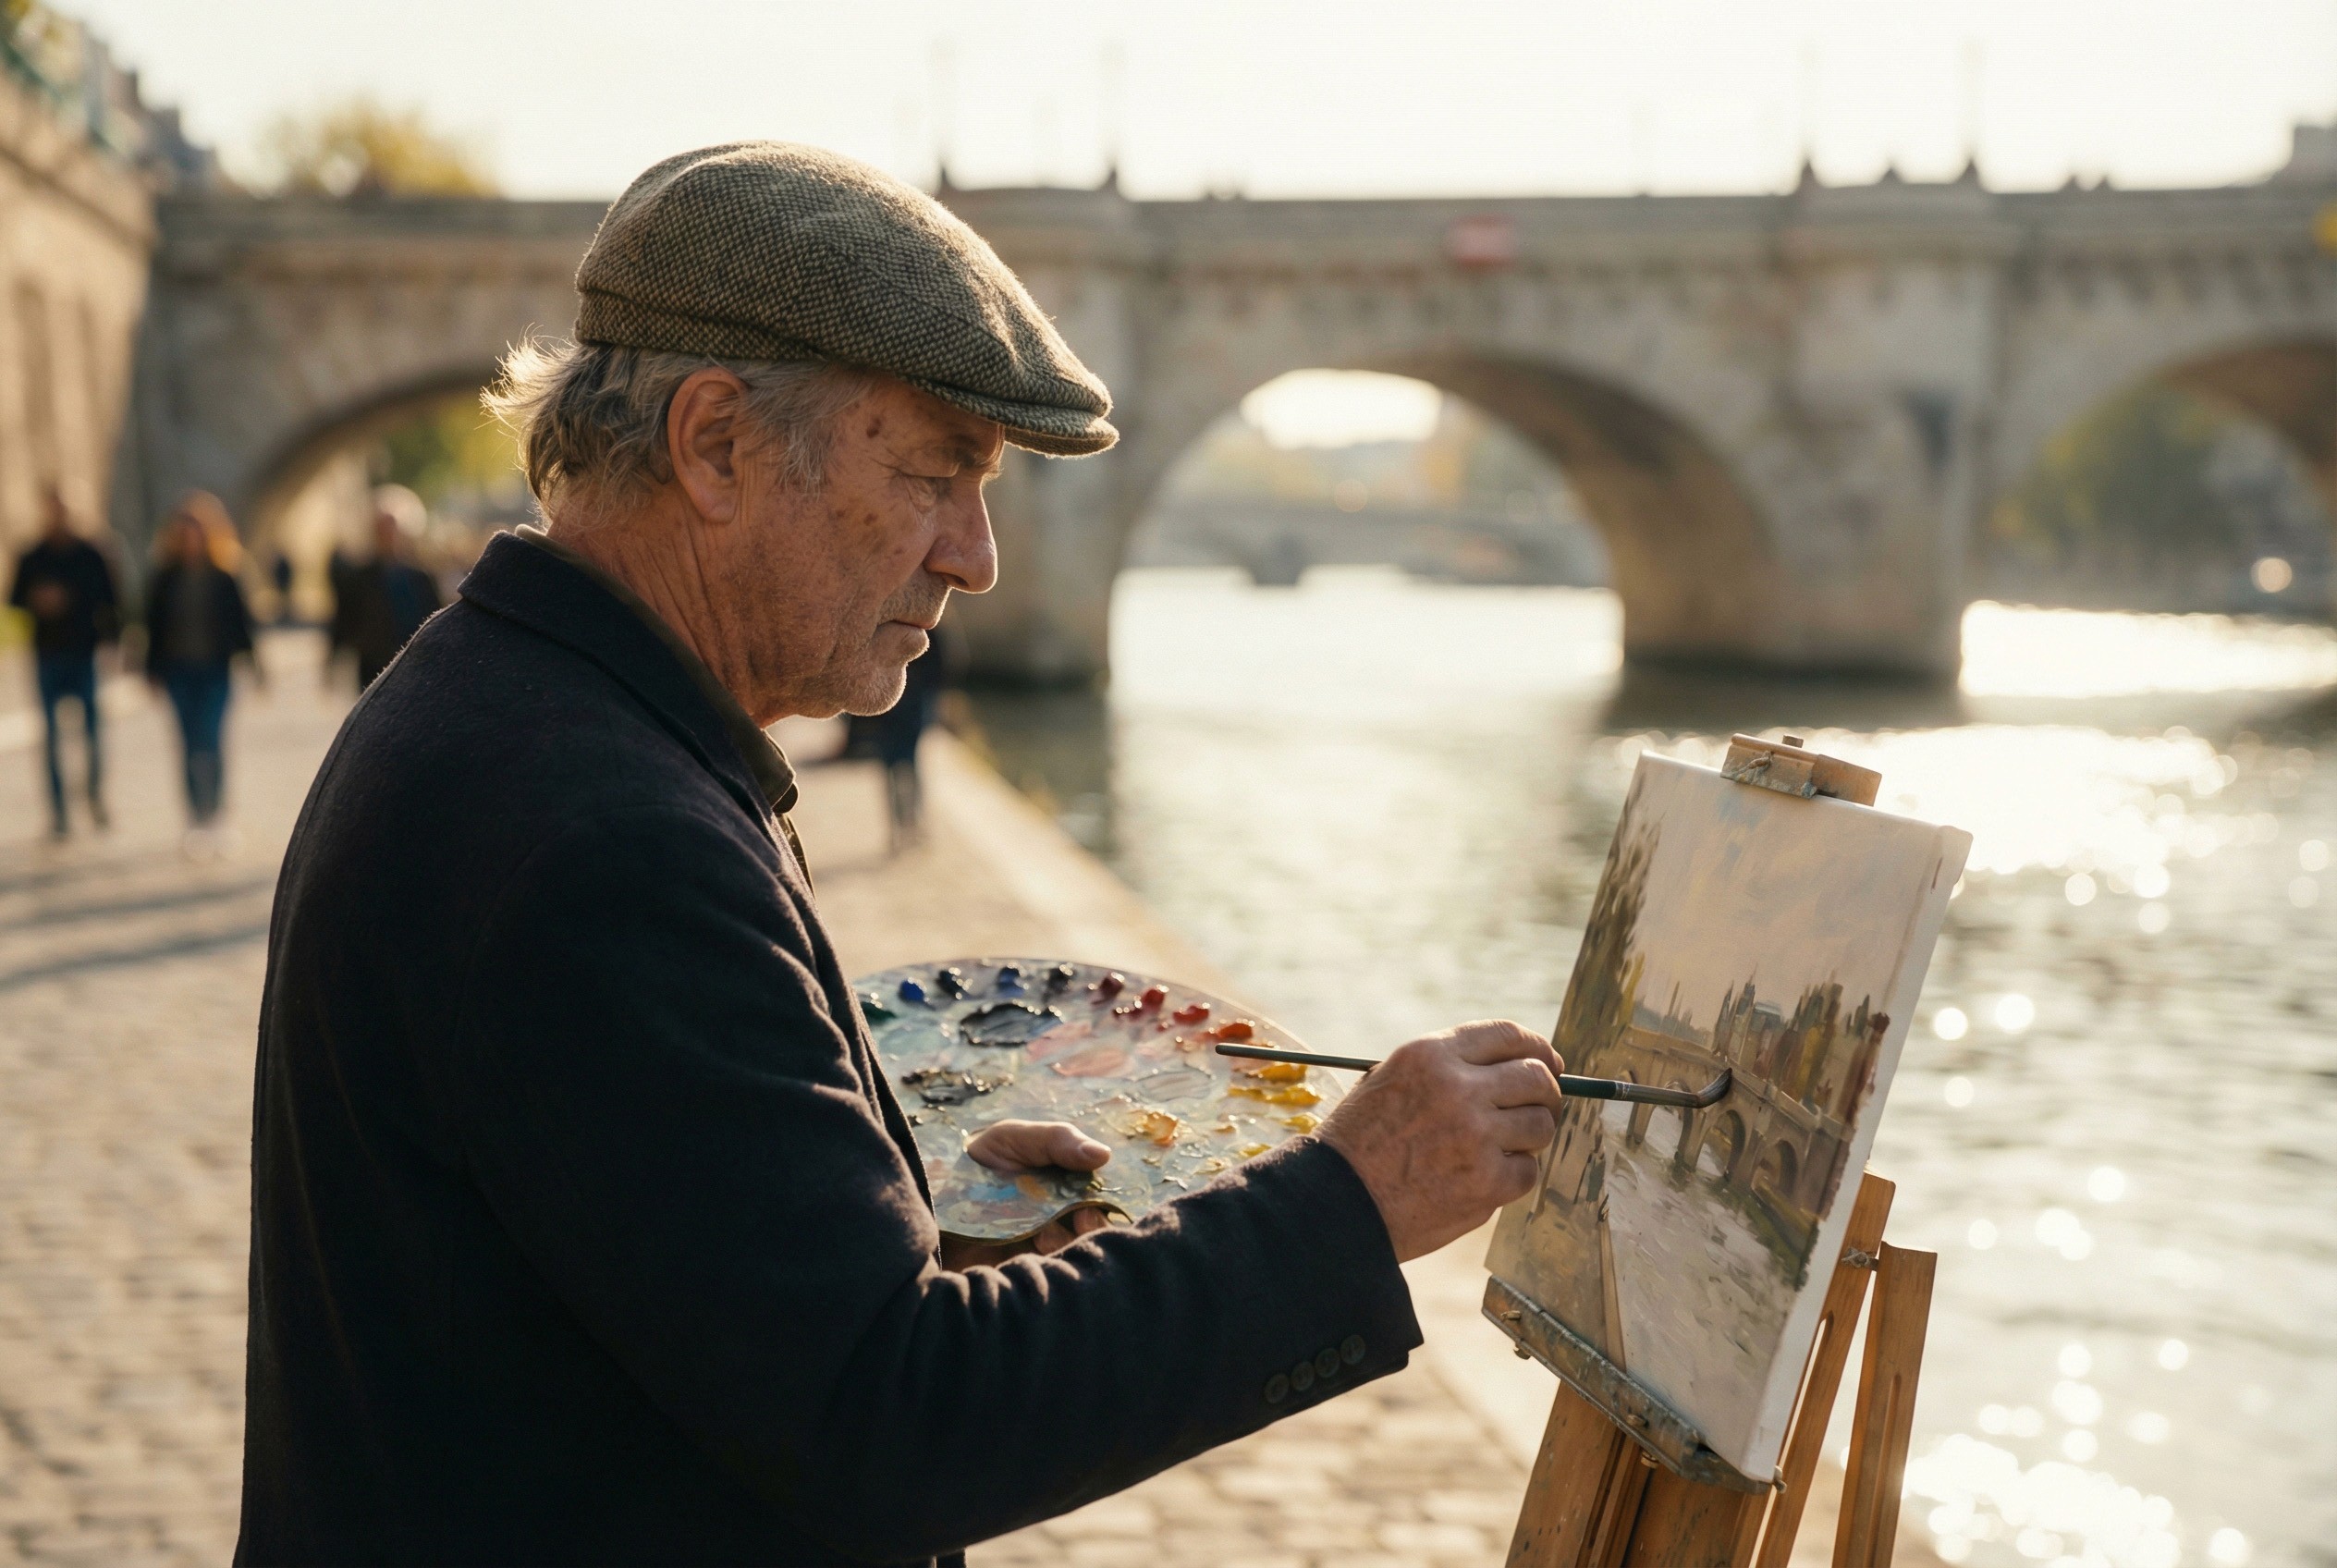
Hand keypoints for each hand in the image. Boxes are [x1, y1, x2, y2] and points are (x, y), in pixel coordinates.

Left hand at [940, 1120, 1115, 1268]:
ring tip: (1042, 1237)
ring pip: (1069, 1266)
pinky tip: (1026, 1256)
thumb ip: (1058, 1140)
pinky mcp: (1012, 1282)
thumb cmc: (975, 1163)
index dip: (1100, 1213)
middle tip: (1076, 1225)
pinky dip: (1040, 1274)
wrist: (924, 1194)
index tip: (1088, 1212)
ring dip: (1063, 1252)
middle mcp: (1055, 1229)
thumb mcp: (1015, 1138)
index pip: (1099, 1211)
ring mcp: (1034, 1257)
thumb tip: (1103, 1155)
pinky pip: (1040, 1288)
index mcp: (1063, 1197)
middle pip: (1090, 1243)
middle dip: (1088, 1236)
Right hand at [1317, 1021, 1563, 1261]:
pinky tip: (1485, 1177)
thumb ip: (1447, 1067)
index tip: (1548, 1062)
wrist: (1336, 1202)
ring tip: (1505, 1146)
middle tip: (1540, 1107)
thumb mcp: (1391, 1079)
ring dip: (1530, 1136)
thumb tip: (1515, 1065)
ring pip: (1540, 1124)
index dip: (1537, 1048)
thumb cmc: (1360, 1142)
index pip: (1509, 1035)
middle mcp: (1457, 1088)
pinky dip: (1513, 1175)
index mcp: (1431, 1055)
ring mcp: (1475, 1135)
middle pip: (1536, 1077)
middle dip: (1546, 1092)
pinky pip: (1527, 1170)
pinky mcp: (1486, 1182)